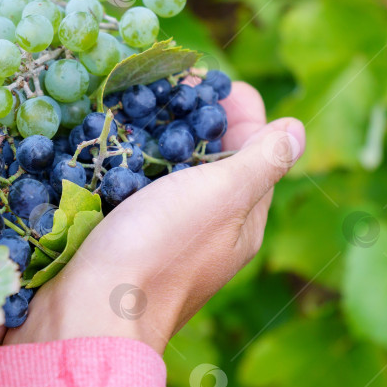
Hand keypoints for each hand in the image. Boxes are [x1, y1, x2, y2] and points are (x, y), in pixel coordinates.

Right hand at [3, 84, 304, 352]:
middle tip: (157, 82)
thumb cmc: (161, 249)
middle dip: (191, 112)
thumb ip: (261, 160)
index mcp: (243, 215)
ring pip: (170, 169)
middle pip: (211, 153)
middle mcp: (209, 223)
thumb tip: (296, 128)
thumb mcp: (222, 198)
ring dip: (155, 133)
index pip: (254, 142)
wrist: (90, 312)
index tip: (195, 74)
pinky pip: (134, 187)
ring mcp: (166, 231)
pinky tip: (106, 143)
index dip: (232, 102)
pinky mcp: (126, 235)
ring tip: (130, 102)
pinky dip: (126, 159)